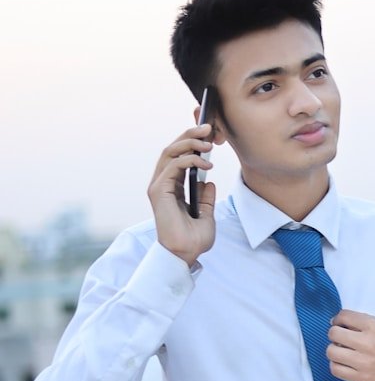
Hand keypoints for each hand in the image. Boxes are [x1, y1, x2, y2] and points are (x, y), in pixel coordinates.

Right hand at [148, 124, 216, 265]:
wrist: (185, 254)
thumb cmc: (193, 239)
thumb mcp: (206, 214)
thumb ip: (205, 198)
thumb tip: (209, 183)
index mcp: (172, 187)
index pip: (178, 156)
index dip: (191, 142)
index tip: (210, 134)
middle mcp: (162, 183)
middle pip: (172, 149)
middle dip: (190, 135)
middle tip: (208, 127)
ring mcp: (158, 186)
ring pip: (170, 152)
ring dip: (190, 143)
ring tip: (209, 142)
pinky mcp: (159, 191)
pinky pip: (173, 166)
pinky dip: (190, 160)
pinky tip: (206, 165)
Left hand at [327, 310, 374, 380]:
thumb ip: (366, 326)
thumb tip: (342, 325)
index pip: (344, 315)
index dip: (338, 319)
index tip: (339, 323)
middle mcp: (368, 342)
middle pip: (334, 333)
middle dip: (334, 334)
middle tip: (340, 338)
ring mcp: (364, 362)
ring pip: (331, 352)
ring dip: (334, 350)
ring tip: (343, 352)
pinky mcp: (362, 378)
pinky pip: (336, 370)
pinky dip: (336, 365)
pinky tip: (345, 364)